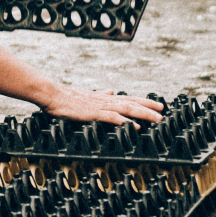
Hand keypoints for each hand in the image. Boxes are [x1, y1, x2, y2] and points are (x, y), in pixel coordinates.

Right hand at [34, 87, 165, 125]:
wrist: (52, 94)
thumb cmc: (67, 97)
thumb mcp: (87, 95)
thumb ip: (100, 95)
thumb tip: (111, 91)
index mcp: (105, 98)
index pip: (129, 99)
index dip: (145, 102)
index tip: (158, 105)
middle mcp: (106, 101)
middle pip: (132, 103)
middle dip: (149, 108)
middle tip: (163, 112)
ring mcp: (100, 107)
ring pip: (126, 109)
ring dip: (142, 114)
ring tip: (156, 119)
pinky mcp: (92, 113)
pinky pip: (110, 118)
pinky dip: (122, 121)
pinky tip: (131, 125)